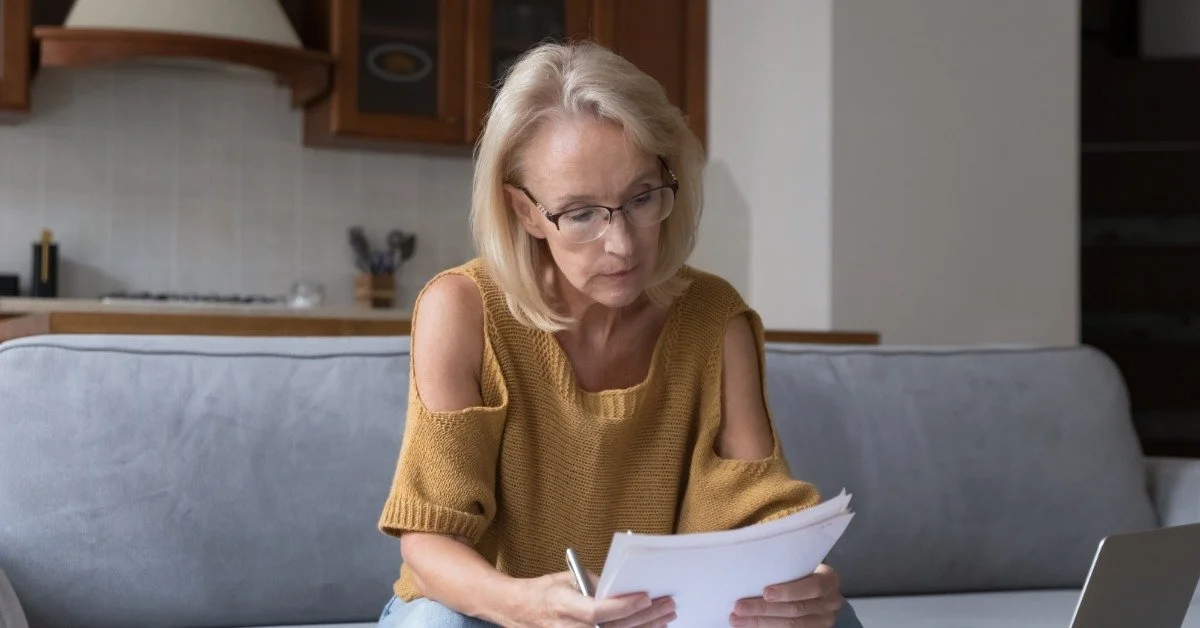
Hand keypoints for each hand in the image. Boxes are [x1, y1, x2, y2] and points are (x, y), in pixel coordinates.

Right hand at [508, 570, 675, 626]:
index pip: (598, 611)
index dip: (623, 606)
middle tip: (667, 604)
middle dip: (645, 617)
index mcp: (564, 606)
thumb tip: (627, 585)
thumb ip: (597, 584)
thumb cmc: (545, 592)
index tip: (645, 597)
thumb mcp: (568, 579)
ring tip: (666, 618)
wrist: (521, 612)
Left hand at [728, 563, 843, 626]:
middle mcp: (831, 602)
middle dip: (764, 608)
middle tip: (739, 607)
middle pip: (796, 609)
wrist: (815, 584)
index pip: (813, 587)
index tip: (765, 592)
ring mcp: (823, 620)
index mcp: (829, 579)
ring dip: (760, 622)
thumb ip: (784, 559)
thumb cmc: (800, 567)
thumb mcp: (799, 560)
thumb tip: (752, 546)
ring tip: (737, 619)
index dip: (788, 591)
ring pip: (790, 625)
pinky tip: (749, 625)